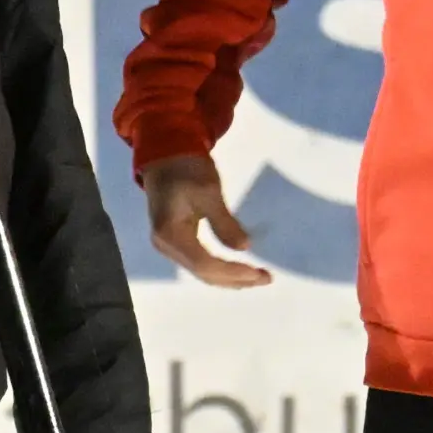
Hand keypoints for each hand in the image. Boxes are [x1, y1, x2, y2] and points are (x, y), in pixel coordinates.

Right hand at [143, 153, 271, 288]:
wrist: (165, 153)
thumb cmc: (187, 168)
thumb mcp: (208, 191)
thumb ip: (224, 222)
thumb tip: (244, 248)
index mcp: (171, 234)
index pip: (205, 264)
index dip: (233, 272)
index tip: (260, 272)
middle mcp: (166, 246)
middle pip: (203, 273)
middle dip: (235, 279)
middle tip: (266, 278)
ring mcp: (168, 245)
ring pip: (201, 271)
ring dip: (229, 277)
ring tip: (256, 277)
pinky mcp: (175, 240)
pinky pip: (199, 262)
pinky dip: (220, 268)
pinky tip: (237, 269)